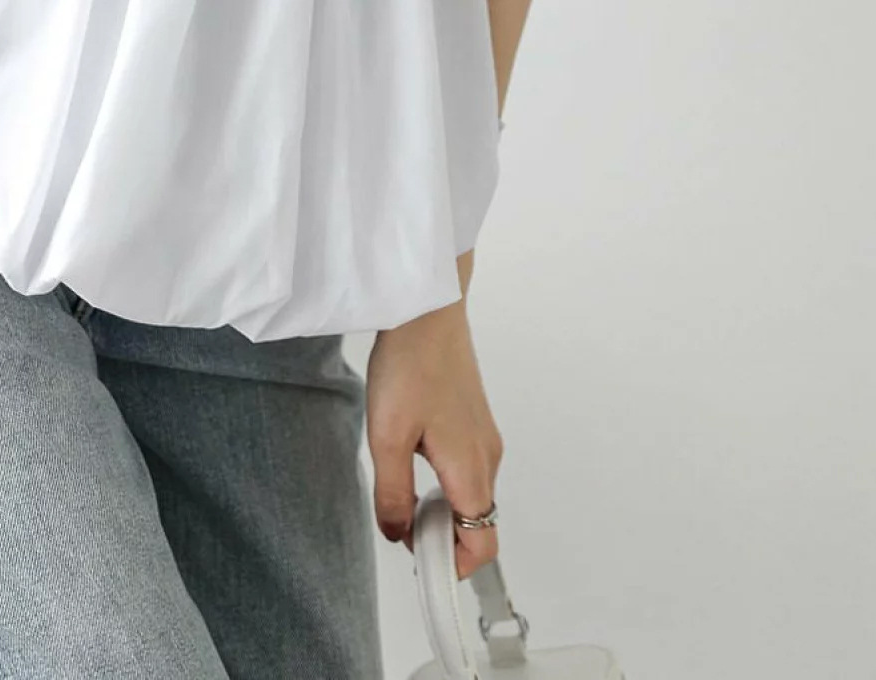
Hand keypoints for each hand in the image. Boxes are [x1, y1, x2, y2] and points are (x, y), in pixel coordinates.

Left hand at [365, 269, 502, 579]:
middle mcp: (488, 457)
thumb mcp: (387, 436)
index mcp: (472, 470)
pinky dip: (444, 482)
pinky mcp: (474, 418)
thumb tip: (399, 534)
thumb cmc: (410, 364)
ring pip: (471, 495)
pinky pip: (467, 469)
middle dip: (443, 538)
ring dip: (441, 508)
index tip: (422, 567)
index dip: (455, 567)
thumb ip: (393, 493)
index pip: (484, 545)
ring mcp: (484, 436)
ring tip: (400, 490)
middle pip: (478, 523)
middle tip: (401, 526)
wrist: (427, 308)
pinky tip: (411, 459)